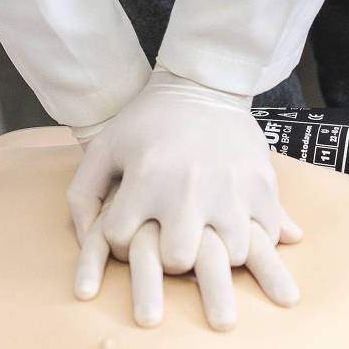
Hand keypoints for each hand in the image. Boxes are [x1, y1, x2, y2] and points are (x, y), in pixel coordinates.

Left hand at [67, 71, 301, 330]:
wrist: (203, 87)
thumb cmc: (146, 123)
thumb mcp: (103, 150)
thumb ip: (83, 198)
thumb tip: (89, 243)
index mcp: (145, 178)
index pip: (122, 242)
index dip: (121, 242)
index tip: (131, 229)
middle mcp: (188, 188)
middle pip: (178, 261)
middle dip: (171, 259)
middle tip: (172, 240)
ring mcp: (231, 190)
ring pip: (228, 258)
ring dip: (216, 253)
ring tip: (206, 235)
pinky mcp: (263, 188)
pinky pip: (265, 239)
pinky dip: (251, 240)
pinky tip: (234, 225)